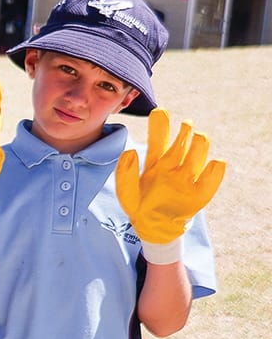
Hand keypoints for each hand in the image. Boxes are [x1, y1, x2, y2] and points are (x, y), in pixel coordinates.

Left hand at [114, 109, 224, 249]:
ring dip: (199, 144)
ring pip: (198, 154)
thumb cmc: (140, 206)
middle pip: (181, 143)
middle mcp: (173, 166)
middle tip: (185, 124)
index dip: (160, 125)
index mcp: (155, 163)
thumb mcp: (126, 192)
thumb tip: (131, 150)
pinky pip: (211, 179)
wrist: (153, 227)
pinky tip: (215, 162)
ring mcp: (187, 178)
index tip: (159, 111)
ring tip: (197, 137)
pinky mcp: (198, 193)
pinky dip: (214, 170)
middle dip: (184, 131)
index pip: (158, 139)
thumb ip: (125, 172)